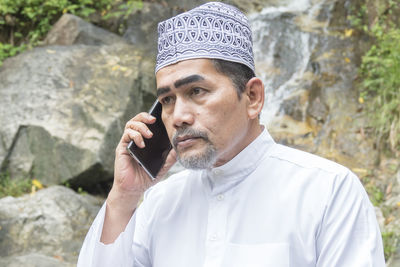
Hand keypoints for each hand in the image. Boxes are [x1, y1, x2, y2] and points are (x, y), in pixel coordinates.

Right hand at [101, 112, 175, 242]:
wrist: (134, 189)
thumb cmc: (147, 176)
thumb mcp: (163, 166)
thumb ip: (171, 157)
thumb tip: (180, 147)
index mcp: (145, 141)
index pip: (147, 124)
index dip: (151, 117)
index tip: (160, 117)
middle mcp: (135, 139)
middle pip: (137, 120)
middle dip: (144, 116)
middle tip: (153, 120)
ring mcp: (128, 143)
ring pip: (130, 124)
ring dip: (140, 126)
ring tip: (149, 134)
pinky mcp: (122, 148)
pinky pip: (126, 135)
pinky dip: (135, 136)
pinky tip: (142, 144)